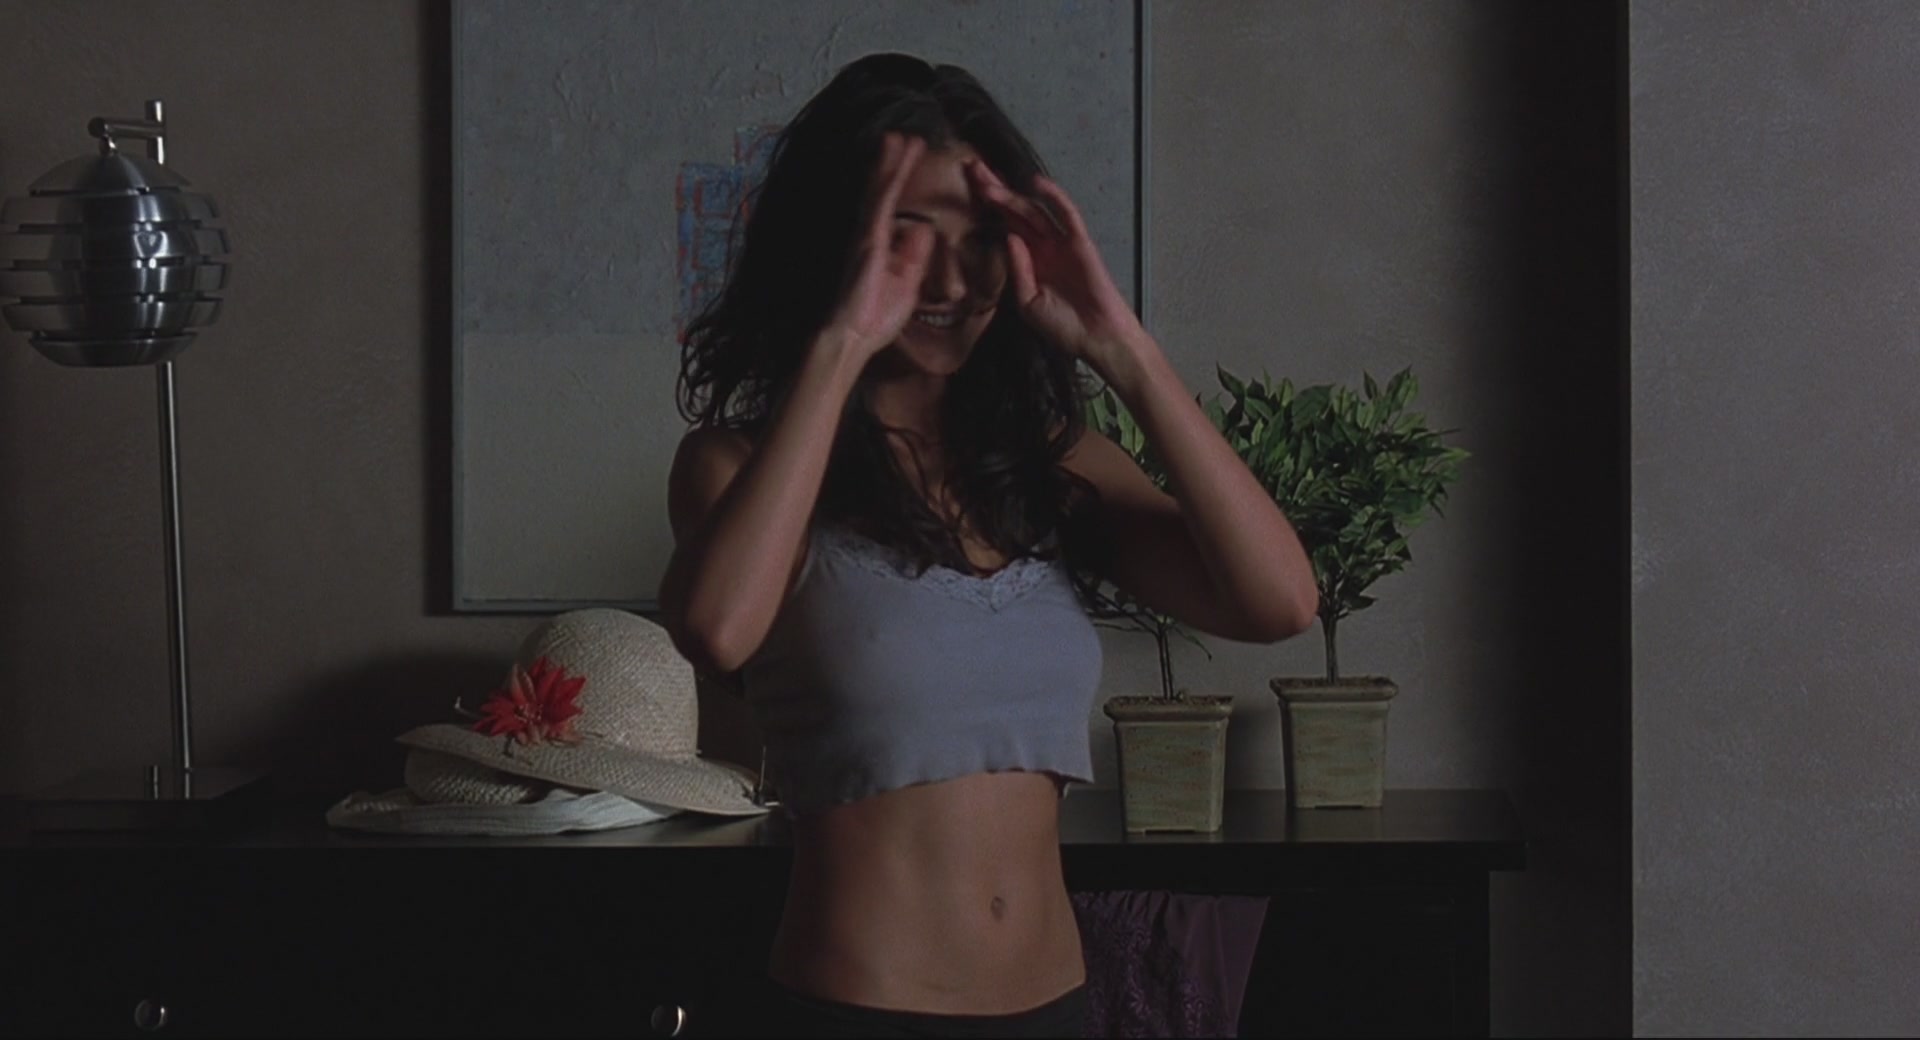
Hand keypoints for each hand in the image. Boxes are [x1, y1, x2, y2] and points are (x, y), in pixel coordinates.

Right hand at [819, 133, 935, 363]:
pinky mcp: (867, 239)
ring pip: (880, 190)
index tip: (911, 158)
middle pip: (885, 191)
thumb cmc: (875, 318)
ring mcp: (867, 235)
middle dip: (895, 164)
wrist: (853, 337)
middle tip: (907, 137)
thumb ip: (914, 256)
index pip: (894, 205)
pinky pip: (880, 202)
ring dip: (890, 162)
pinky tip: (891, 158)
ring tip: (899, 137)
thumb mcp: (907, 284)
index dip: (901, 181)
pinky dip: (886, 178)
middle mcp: (872, 234)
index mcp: (882, 245)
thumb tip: (923, 230)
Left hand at [966, 160, 1146, 368]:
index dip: (987, 209)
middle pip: (1014, 212)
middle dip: (994, 191)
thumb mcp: (1028, 303)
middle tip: (972, 168)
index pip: (1004, 227)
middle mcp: (1042, 247)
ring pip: (1033, 211)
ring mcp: (1060, 243)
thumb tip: (1009, 237)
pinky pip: (1067, 216)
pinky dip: (1054, 198)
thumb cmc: (1063, 327)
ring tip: (989, 179)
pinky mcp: (1080, 243)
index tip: (967, 190)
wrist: (1096, 337)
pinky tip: (1036, 184)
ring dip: (1012, 195)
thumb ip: (1018, 271)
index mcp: (1028, 261)